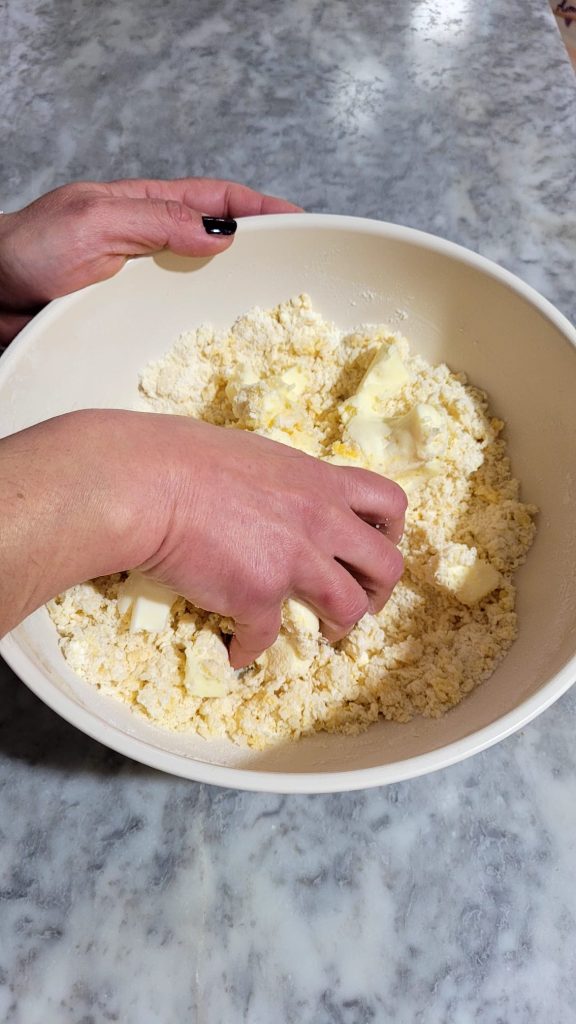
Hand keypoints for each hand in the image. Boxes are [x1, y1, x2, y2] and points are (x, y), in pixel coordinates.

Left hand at [0, 177, 301, 344]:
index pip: (214, 198)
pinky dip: (202, 334)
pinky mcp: (130, 321)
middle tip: (300, 274)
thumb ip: (157, 221)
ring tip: (274, 316)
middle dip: (259, 254)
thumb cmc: (28, 249)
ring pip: (200, 289)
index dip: (259, 205)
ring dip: (234, 299)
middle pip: (217, 244)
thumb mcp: (95, 220)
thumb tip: (221, 232)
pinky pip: (175, 325)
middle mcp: (150, 245)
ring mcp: (142, 286)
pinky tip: (223, 348)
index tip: (300, 220)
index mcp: (144, 206)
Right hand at [0, 410, 405, 666]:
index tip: (377, 547)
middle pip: (387, 565)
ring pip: (348, 609)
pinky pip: (267, 638)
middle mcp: (320, 521)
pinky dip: (252, 648)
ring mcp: (294, 562)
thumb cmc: (184, 457)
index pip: (389, 503)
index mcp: (320, 482)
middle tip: (361, 602)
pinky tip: (237, 649)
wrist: (148, 484)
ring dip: (341, 628)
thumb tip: (276, 498)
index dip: (391, 533)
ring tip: (325, 634)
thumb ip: (282, 483)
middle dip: (380, 591)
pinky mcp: (258, 596)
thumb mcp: (254, 456)